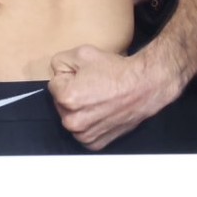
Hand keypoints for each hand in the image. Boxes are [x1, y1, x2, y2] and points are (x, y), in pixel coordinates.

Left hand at [48, 45, 169, 150]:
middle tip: (92, 86)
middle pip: (61, 103)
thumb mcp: (82, 53)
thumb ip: (59, 62)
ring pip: (71, 117)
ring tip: (97, 98)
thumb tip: (55, 74)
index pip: (54, 84)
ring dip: (79, 109)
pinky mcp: (96, 143)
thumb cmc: (116, 71)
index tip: (84, 76)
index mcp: (67, 98)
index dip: (69, 77)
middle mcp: (74, 122)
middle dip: (72, 93)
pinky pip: (82, 132)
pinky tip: (100, 111)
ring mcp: (85, 135)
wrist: (142, 86)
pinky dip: (88, 123)